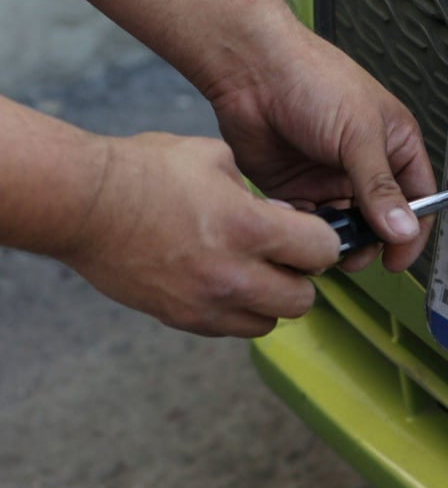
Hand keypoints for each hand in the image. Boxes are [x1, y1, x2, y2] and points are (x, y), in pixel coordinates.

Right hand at [61, 133, 340, 336]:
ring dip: (270, 300)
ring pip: (270, 322)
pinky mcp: (183, 318)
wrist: (83, 204)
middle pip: (303, 299)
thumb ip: (258, 192)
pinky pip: (233, 329)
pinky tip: (223, 283)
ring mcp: (207, 303)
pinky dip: (238, 312)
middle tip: (284, 258)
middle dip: (300, 277)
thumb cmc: (144, 172)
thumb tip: (283, 217)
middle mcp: (234, 274)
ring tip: (253, 273)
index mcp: (248, 228)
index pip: (323, 251)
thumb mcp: (215, 158)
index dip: (323, 241)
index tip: (312, 235)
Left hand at [207, 27, 435, 272]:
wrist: (251, 70)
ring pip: (346, 226)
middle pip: (382, 220)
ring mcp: (331, 178)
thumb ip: (380, 187)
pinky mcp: (298, 189)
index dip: (412, 230)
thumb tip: (402, 228)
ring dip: (339, 238)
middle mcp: (365, 165)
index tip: (399, 258)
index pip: (418, 198)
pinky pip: (311, 223)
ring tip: (328, 241)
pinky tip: (301, 226)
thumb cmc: (311, 78)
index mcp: (394, 144)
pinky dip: (308, 231)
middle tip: (359, 254)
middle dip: (372, 240)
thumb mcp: (358, 134)